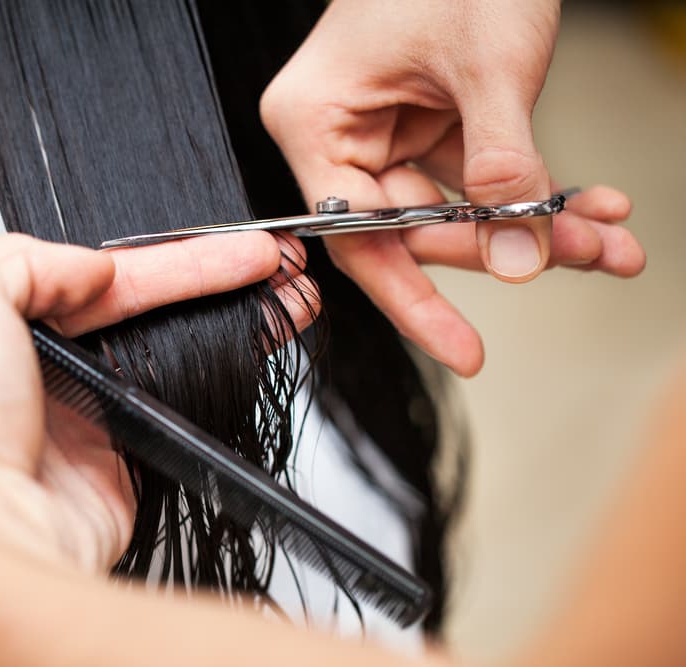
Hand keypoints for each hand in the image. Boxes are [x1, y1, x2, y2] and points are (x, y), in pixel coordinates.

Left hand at [0, 231, 310, 654]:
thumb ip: (23, 258)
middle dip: (212, 280)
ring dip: (231, 319)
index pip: (94, 275)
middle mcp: (36, 368)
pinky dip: (225, 373)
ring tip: (286, 295)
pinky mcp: (118, 458)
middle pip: (142, 308)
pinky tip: (257, 345)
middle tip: (272, 264)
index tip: (222, 245)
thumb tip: (89, 270)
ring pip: (170, 349)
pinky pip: (181, 402)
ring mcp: (80, 414)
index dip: (164, 258)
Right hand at [260, 0, 644, 375]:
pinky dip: (530, 188)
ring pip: (455, 209)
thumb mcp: (487, 65)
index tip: (462, 347)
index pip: (356, 236)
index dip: (411, 296)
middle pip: (415, 229)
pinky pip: (476, 177)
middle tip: (580, 256)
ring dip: (535, 221)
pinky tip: (587, 202)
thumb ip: (501, 166)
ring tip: (602, 233)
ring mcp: (385, 131)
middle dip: (506, 244)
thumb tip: (517, 258)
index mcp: (317, 122)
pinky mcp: (426, 123)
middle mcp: (341, 135)